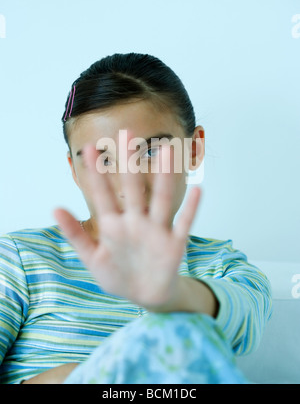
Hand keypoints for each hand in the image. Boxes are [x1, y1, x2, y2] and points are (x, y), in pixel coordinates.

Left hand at [54, 132, 201, 309]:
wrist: (144, 296)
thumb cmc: (117, 274)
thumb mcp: (91, 257)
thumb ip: (75, 234)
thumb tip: (54, 208)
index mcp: (113, 225)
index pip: (102, 194)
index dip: (96, 172)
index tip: (90, 147)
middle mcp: (136, 222)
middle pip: (134, 189)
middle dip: (131, 164)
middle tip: (129, 134)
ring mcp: (156, 231)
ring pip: (161, 201)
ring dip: (164, 178)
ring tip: (166, 153)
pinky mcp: (174, 245)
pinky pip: (184, 224)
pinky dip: (191, 209)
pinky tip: (197, 190)